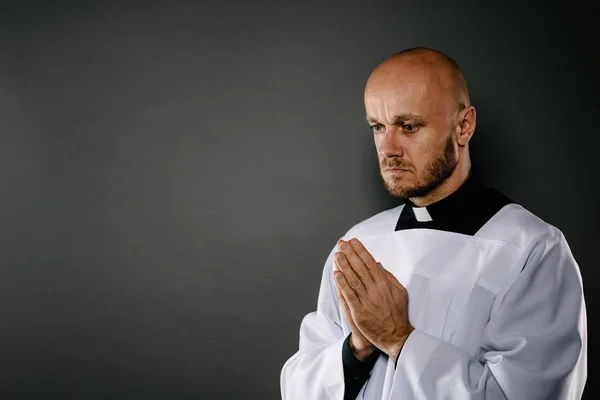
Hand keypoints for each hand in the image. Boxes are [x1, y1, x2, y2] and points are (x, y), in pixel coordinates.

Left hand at [333, 238, 413, 361]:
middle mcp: (375, 290)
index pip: (370, 263)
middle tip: (342, 243)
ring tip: (337, 255)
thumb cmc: (398, 314)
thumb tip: (378, 265)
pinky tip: (337, 274)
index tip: (353, 242)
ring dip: (344, 266)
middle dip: (350, 254)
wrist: (396, 336)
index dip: (361, 251)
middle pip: (360, 268)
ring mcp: (366, 301)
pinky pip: (349, 295)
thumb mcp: (400, 292)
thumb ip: (389, 277)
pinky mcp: (359, 312)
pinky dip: (342, 284)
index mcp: (385, 284)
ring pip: (353, 279)